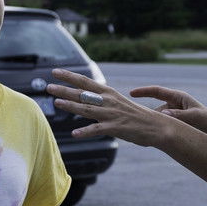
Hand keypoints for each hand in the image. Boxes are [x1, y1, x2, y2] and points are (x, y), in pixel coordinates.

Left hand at [45, 68, 169, 147]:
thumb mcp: (118, 103)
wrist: (158, 126)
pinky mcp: (116, 127)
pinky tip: (74, 133)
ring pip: (87, 109)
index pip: (85, 82)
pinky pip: (98, 129)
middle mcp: (109, 101)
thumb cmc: (136, 116)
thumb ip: (102, 101)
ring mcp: (112, 114)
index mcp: (109, 93)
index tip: (55, 71)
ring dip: (70, 107)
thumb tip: (86, 99)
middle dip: (64, 90)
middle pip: (82, 94)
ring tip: (56, 104)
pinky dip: (86, 131)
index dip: (70, 76)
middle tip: (48, 87)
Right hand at [128, 85, 206, 136]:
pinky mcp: (174, 125)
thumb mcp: (195, 117)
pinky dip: (156, 130)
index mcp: (178, 97)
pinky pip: (162, 126)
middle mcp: (173, 105)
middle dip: (143, 112)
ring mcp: (173, 115)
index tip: (131, 93)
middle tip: (130, 117)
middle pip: (154, 107)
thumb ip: (179, 115)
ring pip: (157, 119)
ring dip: (151, 124)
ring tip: (141, 130)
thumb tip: (163, 114)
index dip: (143, 91)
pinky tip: (150, 138)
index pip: (157, 91)